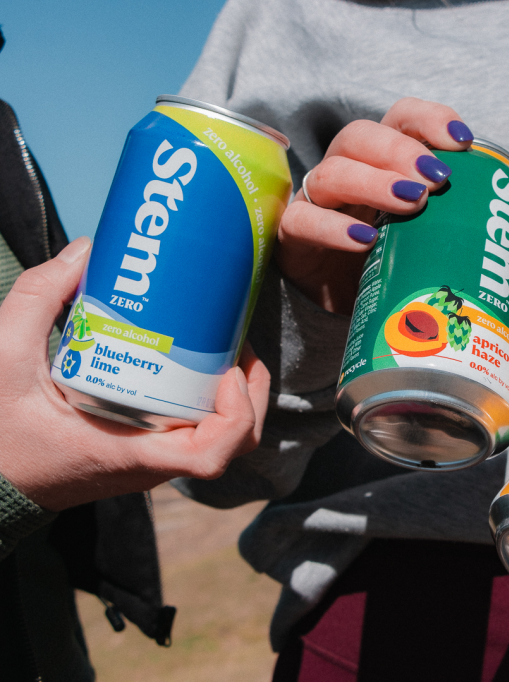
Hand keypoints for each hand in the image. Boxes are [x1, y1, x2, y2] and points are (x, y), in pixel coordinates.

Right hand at [0, 237, 270, 510]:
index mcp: (128, 455)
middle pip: (232, 441)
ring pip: (217, 436)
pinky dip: (205, 397)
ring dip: (232, 393)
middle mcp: (148, 464)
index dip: (238, 414)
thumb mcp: (2, 356)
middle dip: (249, 391)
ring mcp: (148, 459)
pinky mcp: (140, 449)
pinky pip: (192, 429)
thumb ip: (38, 298)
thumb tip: (86, 251)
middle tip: (237, 340)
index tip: (229, 370)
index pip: (211, 456)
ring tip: (221, 342)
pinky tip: (191, 358)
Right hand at [277, 97, 473, 312]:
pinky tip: (366, 240)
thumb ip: (462, 221)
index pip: (401, 119)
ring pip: (333, 172)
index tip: (462, 142)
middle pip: (362, 136)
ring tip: (411, 203)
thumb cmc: (399, 263)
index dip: (430, 120)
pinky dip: (334, 228)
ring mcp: (319, 201)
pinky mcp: (294, 237)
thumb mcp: (432, 236)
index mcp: (383, 160)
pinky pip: (304, 222)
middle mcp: (348, 169)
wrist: (352, 309)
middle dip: (401, 151)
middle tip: (436, 180)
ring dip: (375, 183)